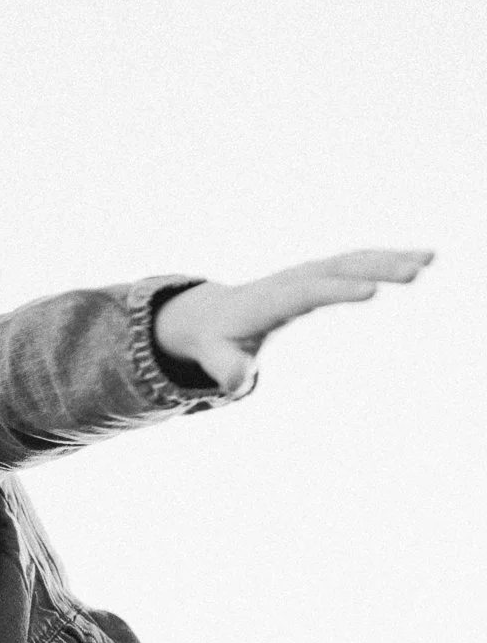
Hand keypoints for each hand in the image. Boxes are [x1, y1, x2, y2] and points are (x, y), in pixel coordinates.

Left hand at [152, 248, 433, 391]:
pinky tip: (422, 258)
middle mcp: (292, 280)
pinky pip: (357, 262)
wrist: (213, 313)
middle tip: (414, 272)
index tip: (371, 292)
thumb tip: (237, 384)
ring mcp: (309, 273)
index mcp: (269, 302)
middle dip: (376, 268)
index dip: (337, 291)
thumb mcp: (215, 357)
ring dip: (390, 258)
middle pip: (337, 270)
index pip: (306, 294)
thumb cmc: (217, 341)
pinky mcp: (322, 274)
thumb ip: (226, 370)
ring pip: (352, 260)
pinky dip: (388, 258)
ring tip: (429, 259)